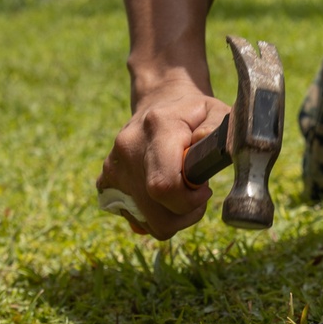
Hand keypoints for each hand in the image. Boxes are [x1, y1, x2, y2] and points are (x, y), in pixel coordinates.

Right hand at [97, 79, 228, 239]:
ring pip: (144, 222)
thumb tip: (202, 140)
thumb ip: (217, 127)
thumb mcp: (216, 112)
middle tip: (196, 192)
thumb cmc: (195, 113)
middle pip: (156, 214)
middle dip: (184, 214)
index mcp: (158, 127)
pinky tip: (161, 194)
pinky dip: (150, 213)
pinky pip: (130, 216)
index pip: (164, 186)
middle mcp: (128, 147)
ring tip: (180, 191)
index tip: (204, 189)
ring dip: (169, 216)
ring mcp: (113, 165)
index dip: (190, 200)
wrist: (160, 101)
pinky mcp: (106, 178)